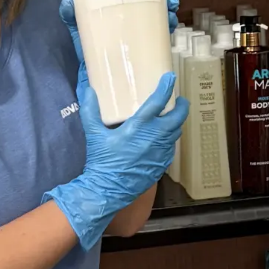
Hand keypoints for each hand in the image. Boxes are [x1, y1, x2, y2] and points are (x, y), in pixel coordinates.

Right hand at [48, 65, 188, 249]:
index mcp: (140, 127)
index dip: (166, 87)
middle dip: (181, 105)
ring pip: (176, 132)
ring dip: (175, 122)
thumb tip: (87, 89)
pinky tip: (162, 138)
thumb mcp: (94, 134)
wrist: (108, 190)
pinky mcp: (162, 164)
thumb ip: (90, 110)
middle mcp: (156, 137)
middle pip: (178, 116)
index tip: (170, 78)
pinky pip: (171, 147)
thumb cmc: (102, 161)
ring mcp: (162, 152)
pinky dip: (169, 139)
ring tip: (170, 116)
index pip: (159, 101)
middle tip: (177, 99)